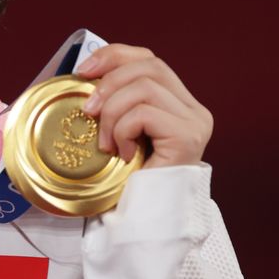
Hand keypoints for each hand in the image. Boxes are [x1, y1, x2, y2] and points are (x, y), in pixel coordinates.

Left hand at [77, 43, 212, 168]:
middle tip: (87, 110)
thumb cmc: (127, 181)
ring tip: (106, 143)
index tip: (84, 70)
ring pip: (144, 87)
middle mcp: (193, 109)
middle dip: (108, 81)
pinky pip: (144, 113)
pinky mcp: (188, 136)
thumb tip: (84, 72)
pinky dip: (122, 130)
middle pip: (150, 65)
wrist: (142, 222)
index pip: (149, 60)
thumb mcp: (118, 132)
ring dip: (112, 112)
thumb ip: (116, 103)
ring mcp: (195, 122)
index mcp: (178, 104)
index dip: (115, 55)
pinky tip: (122, 153)